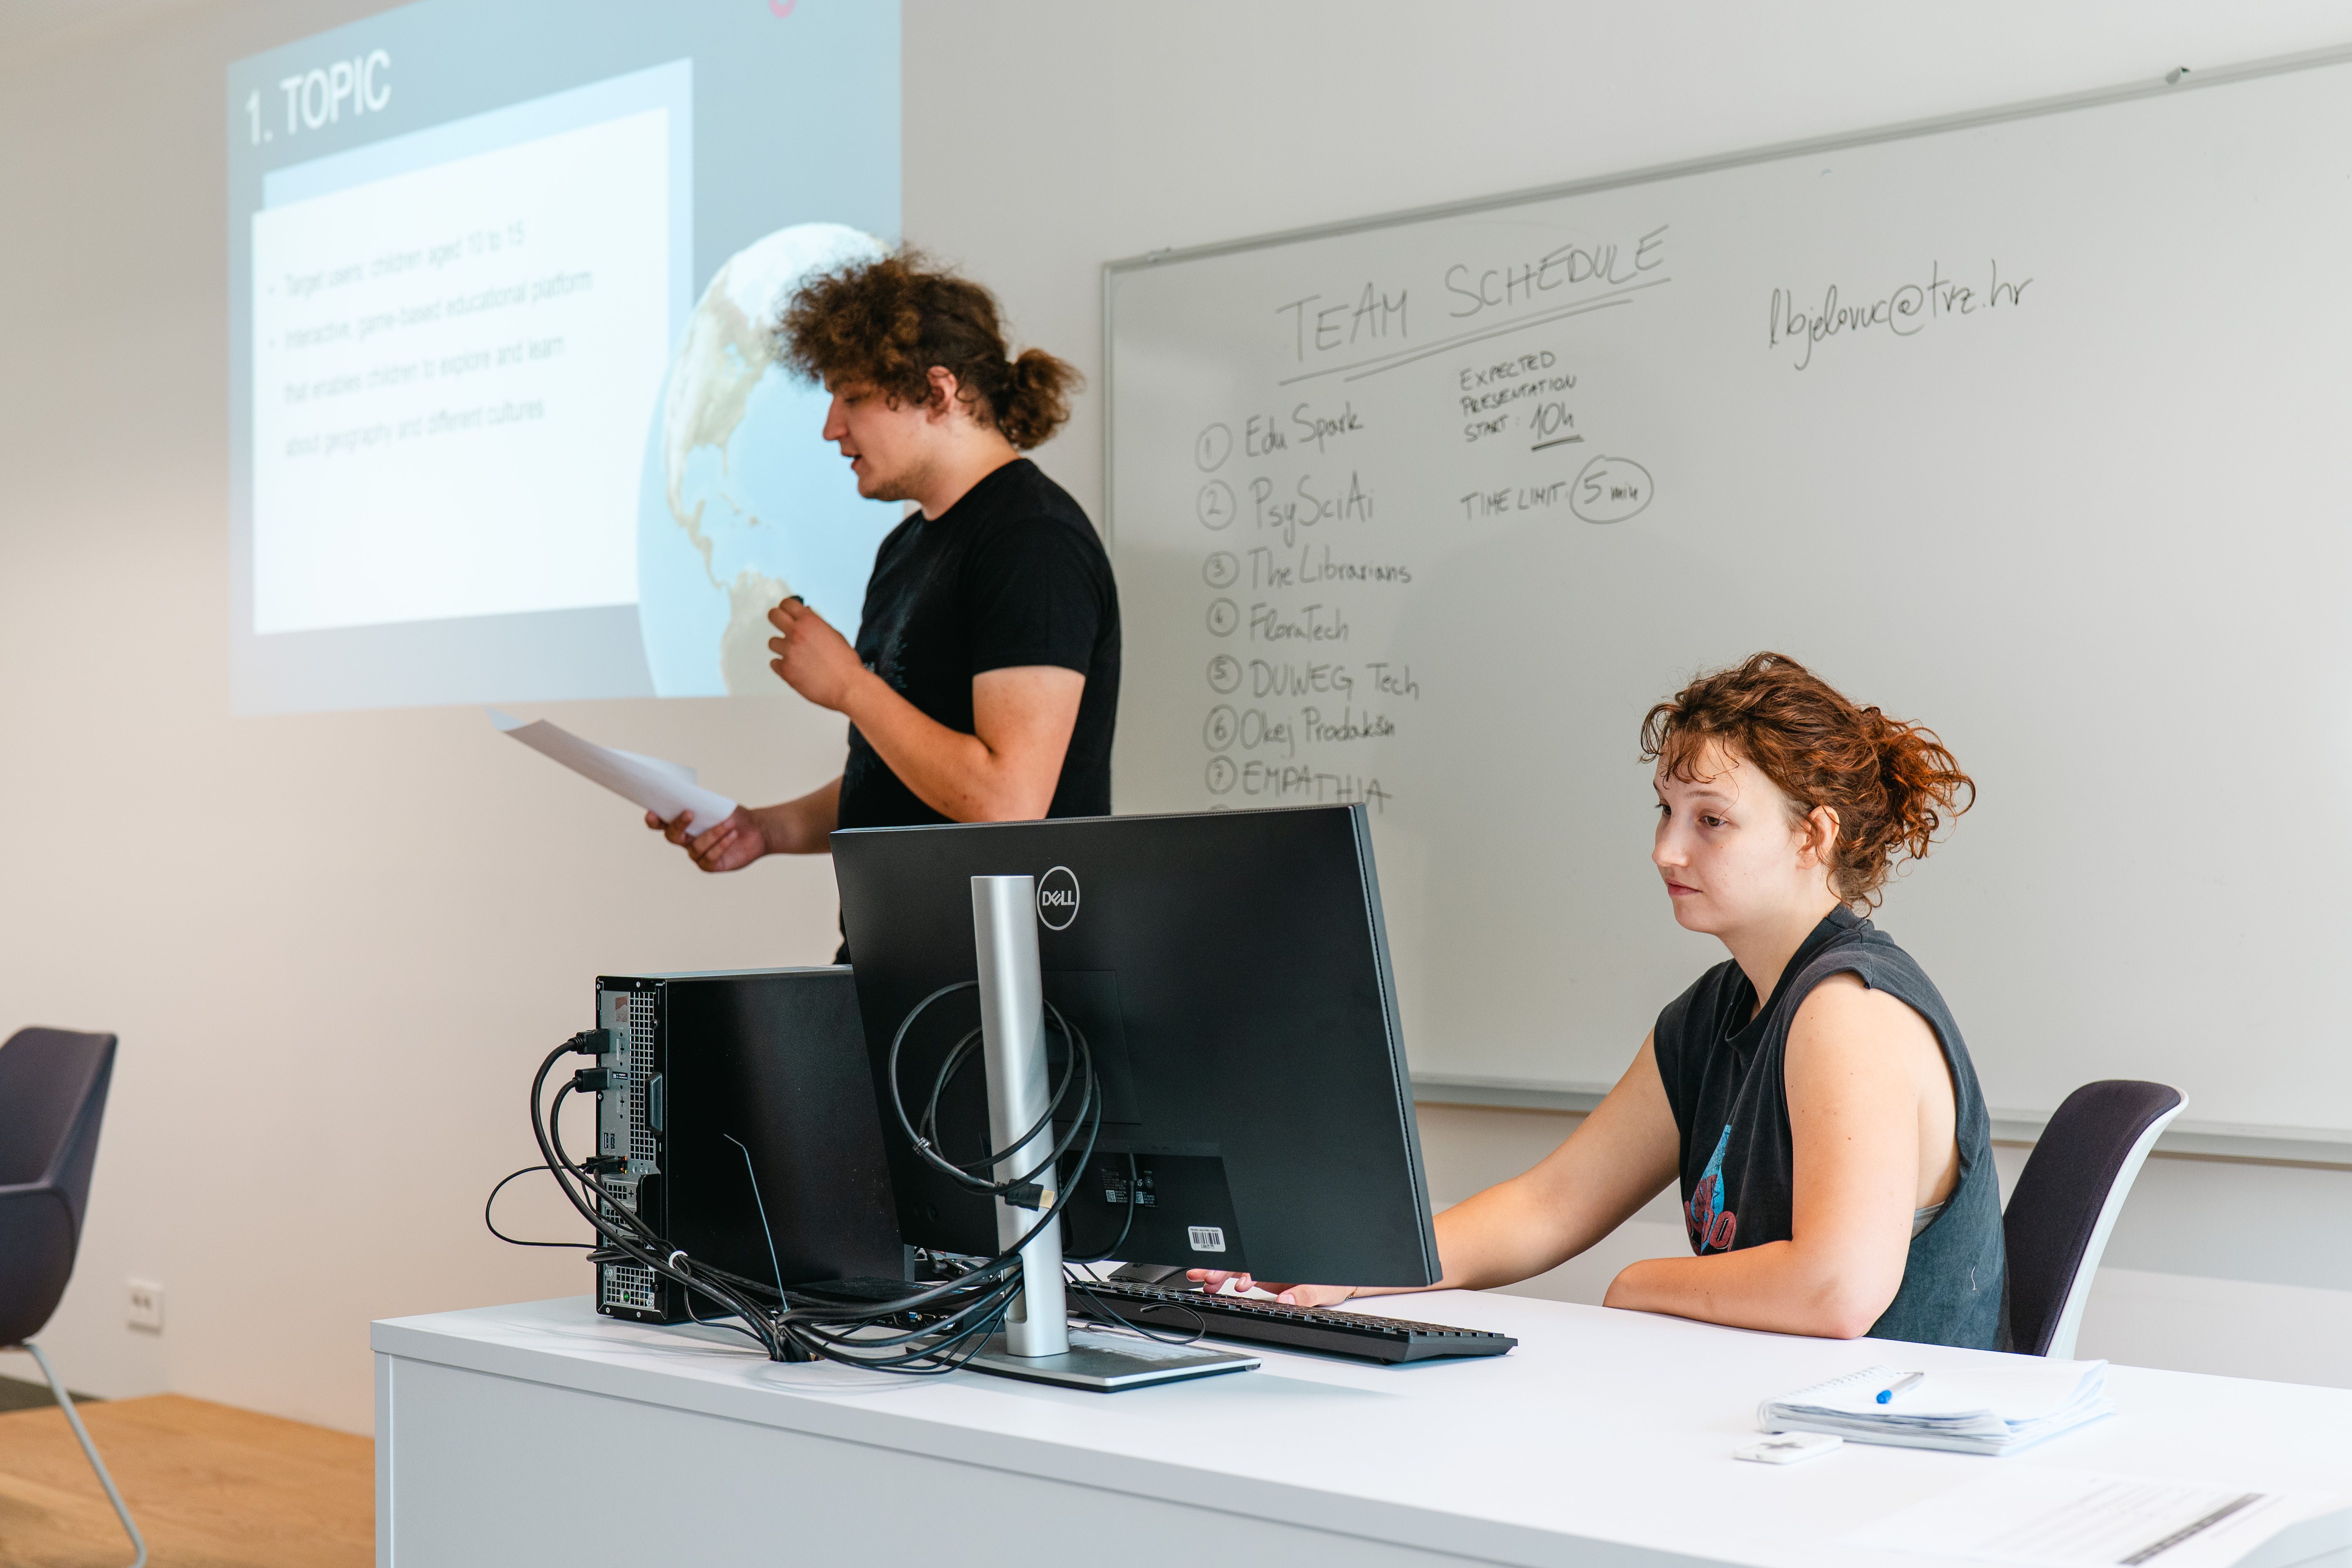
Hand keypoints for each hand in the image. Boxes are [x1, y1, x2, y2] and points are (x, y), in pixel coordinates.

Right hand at [644, 804, 766, 872]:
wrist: (756, 830)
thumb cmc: (734, 815)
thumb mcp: (719, 805)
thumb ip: (703, 803)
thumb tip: (690, 798)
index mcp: (683, 824)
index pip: (661, 823)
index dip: (654, 820)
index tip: (653, 813)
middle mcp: (685, 841)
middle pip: (672, 836)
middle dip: (678, 825)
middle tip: (690, 812)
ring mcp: (696, 854)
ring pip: (695, 846)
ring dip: (713, 833)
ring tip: (730, 823)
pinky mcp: (708, 865)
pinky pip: (710, 857)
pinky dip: (721, 845)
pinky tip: (733, 835)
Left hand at [767, 597, 868, 710]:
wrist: (847, 686)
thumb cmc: (845, 663)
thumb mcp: (834, 634)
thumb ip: (816, 623)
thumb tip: (805, 614)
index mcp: (810, 622)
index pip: (787, 604)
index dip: (786, 607)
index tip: (787, 611)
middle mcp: (797, 634)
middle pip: (773, 616)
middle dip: (777, 619)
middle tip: (782, 626)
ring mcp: (789, 652)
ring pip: (772, 642)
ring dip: (782, 647)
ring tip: (796, 655)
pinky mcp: (785, 670)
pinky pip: (774, 663)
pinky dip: (782, 665)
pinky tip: (795, 668)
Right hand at [1186, 1270, 1359, 1308]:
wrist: (1341, 1283)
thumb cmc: (1334, 1281)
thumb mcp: (1323, 1289)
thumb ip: (1304, 1294)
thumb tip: (1285, 1300)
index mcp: (1281, 1261)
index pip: (1252, 1262)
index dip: (1233, 1268)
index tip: (1218, 1274)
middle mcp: (1271, 1262)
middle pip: (1239, 1261)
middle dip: (1218, 1267)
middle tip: (1202, 1275)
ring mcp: (1265, 1268)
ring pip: (1235, 1266)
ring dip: (1218, 1272)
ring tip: (1203, 1281)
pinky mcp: (1263, 1276)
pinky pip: (1239, 1275)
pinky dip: (1225, 1279)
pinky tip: (1214, 1287)